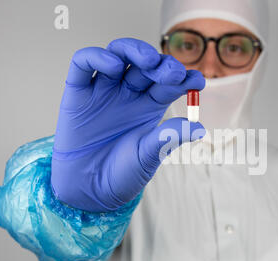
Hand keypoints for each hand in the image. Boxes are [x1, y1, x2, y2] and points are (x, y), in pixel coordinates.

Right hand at [51, 38, 204, 211]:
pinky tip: (113, 66)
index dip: (184, 78)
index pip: (170, 83)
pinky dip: (97, 57)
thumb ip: (169, 138)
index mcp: (150, 106)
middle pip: (146, 66)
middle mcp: (129, 94)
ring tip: (148, 62)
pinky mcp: (77, 93)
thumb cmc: (122, 174)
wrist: (88, 191)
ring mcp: (103, 91)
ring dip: (134, 51)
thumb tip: (200, 129)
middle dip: (162, 64)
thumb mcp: (149, 157)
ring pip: (118, 56)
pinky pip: (83, 65)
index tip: (197, 80)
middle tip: (172, 72)